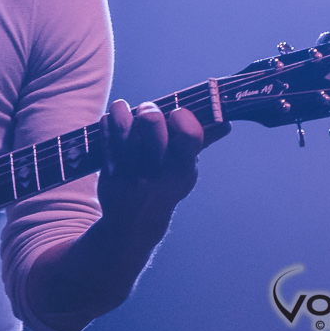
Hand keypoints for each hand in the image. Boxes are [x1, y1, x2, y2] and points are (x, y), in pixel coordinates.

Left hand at [97, 100, 229, 237]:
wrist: (134, 222)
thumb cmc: (165, 185)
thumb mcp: (185, 170)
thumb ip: (200, 142)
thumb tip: (223, 121)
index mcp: (182, 169)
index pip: (190, 135)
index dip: (183, 117)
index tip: (177, 113)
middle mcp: (157, 169)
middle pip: (151, 122)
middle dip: (149, 110)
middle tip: (147, 111)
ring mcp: (131, 169)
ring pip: (123, 125)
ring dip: (121, 111)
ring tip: (123, 109)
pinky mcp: (109, 170)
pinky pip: (105, 135)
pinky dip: (107, 122)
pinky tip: (111, 120)